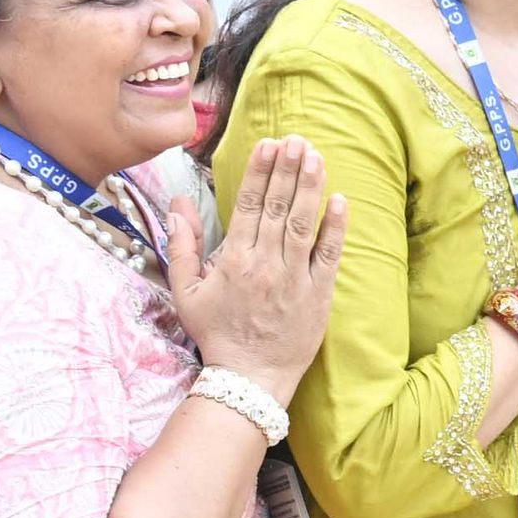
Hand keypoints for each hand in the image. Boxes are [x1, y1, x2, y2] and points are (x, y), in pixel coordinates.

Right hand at [172, 135, 346, 394]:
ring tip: (314, 155)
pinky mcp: (318, 294)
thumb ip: (181, 246)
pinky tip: (340, 200)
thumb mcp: (185, 293)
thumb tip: (176, 205)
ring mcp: (294, 278)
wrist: (249, 378)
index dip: (259, 172)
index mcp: (234, 259)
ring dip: (310, 186)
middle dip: (286, 168)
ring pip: (302, 223)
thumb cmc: (217, 335)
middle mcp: (265, 263)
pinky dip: (335, 227)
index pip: (248, 205)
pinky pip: (328, 255)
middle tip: (295, 139)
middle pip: (277, 206)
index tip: (267, 144)